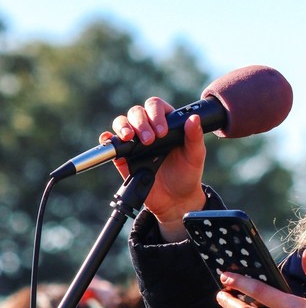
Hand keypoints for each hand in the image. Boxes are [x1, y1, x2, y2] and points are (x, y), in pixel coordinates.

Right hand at [103, 96, 206, 240]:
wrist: (175, 200)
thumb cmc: (187, 174)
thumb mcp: (195, 155)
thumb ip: (194, 137)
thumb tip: (194, 119)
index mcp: (167, 124)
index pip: (157, 107)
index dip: (156, 114)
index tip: (162, 131)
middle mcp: (149, 129)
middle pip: (137, 112)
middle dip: (140, 122)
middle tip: (150, 140)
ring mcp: (135, 142)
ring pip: (122, 123)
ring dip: (123, 127)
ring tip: (130, 138)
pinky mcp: (123, 157)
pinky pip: (111, 144)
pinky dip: (107, 139)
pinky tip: (109, 139)